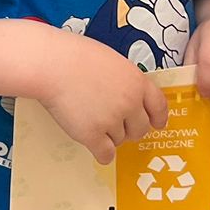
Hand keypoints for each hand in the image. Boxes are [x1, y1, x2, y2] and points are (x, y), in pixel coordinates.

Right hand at [38, 33, 169, 163]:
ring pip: (119, 141)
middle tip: (113, 122)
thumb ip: (124, 80)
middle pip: (140, 129)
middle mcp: (130, 103)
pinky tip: (92, 143)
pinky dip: (100, 152)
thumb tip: (127, 96)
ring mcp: (112, 120)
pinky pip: (105, 154)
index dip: (157, 118)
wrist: (50, 64)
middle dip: (129, 129)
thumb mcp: (110, 60)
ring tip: (89, 118)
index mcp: (137, 81)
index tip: (156, 123)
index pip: (159, 107)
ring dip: (108, 136)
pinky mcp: (92, 134)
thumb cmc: (73, 55)